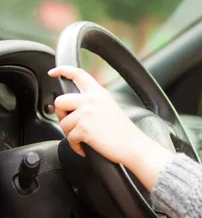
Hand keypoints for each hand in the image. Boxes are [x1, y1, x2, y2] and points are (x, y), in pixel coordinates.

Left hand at [48, 66, 171, 167]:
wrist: (132, 144)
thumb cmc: (122, 131)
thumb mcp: (109, 107)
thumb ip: (92, 101)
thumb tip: (71, 107)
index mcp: (99, 92)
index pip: (78, 74)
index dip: (63, 70)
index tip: (53, 72)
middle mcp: (92, 99)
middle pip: (61, 101)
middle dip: (61, 114)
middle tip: (72, 124)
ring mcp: (87, 113)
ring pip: (63, 122)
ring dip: (70, 133)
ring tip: (85, 138)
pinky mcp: (83, 128)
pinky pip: (69, 138)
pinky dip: (75, 146)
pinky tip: (86, 147)